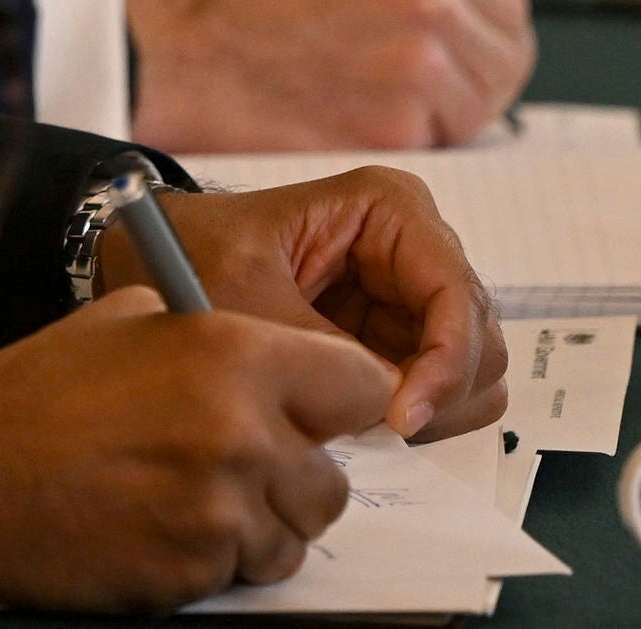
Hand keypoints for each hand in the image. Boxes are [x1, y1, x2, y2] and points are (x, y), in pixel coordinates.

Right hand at [0, 288, 394, 610]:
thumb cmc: (40, 394)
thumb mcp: (129, 321)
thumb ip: (213, 337)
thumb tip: (271, 363)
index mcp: (232, 356)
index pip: (359, 385)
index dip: (338, 400)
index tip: (321, 410)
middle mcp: (240, 435)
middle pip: (333, 481)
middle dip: (294, 475)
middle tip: (239, 462)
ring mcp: (219, 514)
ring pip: (293, 538)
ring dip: (257, 524)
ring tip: (191, 496)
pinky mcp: (193, 575)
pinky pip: (241, 575)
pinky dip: (213, 559)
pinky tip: (161, 524)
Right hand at [126, 0, 535, 152]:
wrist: (190, 57)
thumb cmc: (250, 11)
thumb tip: (469, 22)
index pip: (509, 12)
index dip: (489, 42)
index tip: (468, 60)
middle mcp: (433, 1)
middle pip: (507, 64)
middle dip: (477, 85)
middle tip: (435, 99)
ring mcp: (420, 65)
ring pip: (480, 111)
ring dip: (445, 120)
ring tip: (385, 109)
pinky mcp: (399, 124)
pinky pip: (438, 144)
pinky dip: (408, 144)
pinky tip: (359, 123)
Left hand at [136, 171, 507, 444]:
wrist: (158, 261)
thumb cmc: (197, 254)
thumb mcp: (247, 296)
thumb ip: (321, 346)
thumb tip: (388, 402)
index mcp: (390, 209)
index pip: (457, 295)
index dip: (445, 363)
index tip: (402, 417)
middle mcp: (415, 246)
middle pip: (481, 338)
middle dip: (443, 393)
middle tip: (386, 430)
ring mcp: (410, 295)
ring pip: (472, 372)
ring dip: (432, 409)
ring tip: (366, 423)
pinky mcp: (396, 337)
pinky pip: (438, 390)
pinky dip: (414, 414)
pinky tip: (361, 417)